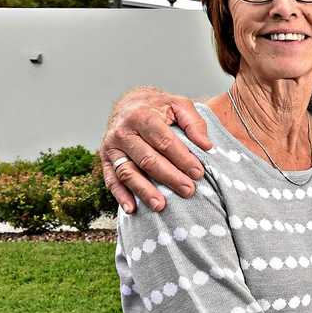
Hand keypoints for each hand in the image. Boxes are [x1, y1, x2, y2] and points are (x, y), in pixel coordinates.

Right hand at [100, 86, 209, 212]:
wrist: (129, 104)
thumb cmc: (159, 107)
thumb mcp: (179, 105)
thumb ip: (194, 123)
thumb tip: (206, 146)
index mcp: (142, 116)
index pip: (164, 141)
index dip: (182, 158)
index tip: (198, 173)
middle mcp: (123, 132)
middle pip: (147, 159)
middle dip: (169, 177)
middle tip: (188, 191)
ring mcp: (112, 147)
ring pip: (128, 172)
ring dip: (144, 191)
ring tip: (160, 206)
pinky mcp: (105, 160)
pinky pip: (111, 180)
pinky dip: (120, 196)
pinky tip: (132, 208)